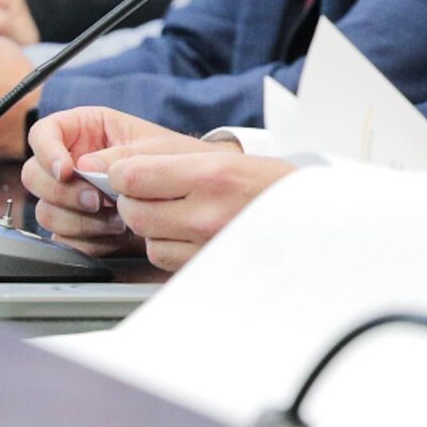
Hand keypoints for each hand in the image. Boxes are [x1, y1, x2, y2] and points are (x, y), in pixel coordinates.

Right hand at [22, 106, 191, 257]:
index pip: (43, 133)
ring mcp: (70, 195)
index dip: (47, 151)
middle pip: (34, 176)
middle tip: (98, 201)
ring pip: (46, 211)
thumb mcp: (152, 149)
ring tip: (116, 219)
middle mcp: (70, 161)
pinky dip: (87, 240)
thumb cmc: (173, 160)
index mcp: (83, 130)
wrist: (190, 194)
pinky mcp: (77, 225)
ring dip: (78, 220)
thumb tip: (85, 166)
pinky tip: (114, 234)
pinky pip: (64, 238)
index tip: (66, 170)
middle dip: (64, 192)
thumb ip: (119, 155)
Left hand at [98, 145, 295, 271]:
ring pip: (146, 238)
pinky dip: (167, 246)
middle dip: (134, 201)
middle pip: (134, 211)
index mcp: (212, 174)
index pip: (132, 175)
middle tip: (153, 193)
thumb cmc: (271, 185)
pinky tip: (187, 233)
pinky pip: (164, 259)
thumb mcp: (224, 159)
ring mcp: (208, 245)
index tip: (130, 173)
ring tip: (178, 213)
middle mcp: (208, 212)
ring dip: (151, 227)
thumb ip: (167, 160)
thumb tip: (112, 167)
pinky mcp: (208, 267)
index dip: (122, 173)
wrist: (313, 219)